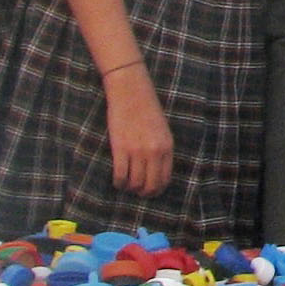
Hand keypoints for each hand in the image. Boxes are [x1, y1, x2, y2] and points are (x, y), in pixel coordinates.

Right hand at [104, 68, 173, 197]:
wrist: (131, 93)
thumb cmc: (146, 110)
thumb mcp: (162, 130)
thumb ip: (161, 149)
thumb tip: (155, 170)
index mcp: (167, 148)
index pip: (165, 178)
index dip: (157, 189)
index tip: (150, 192)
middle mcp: (155, 152)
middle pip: (150, 184)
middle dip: (144, 193)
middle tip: (137, 193)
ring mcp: (138, 151)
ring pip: (135, 183)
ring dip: (130, 188)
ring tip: (125, 186)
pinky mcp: (120, 148)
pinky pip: (120, 174)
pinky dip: (118, 182)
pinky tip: (117, 181)